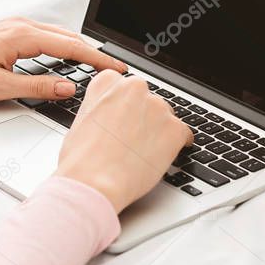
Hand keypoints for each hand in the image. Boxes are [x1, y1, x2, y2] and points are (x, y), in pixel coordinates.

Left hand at [0, 18, 126, 102]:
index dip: (98, 59)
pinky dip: (62, 45)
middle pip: (68, 37)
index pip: (71, 47)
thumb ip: (37, 87)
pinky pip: (44, 35)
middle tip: (114, 69)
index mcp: (22, 36)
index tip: (117, 68)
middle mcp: (20, 25)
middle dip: (94, 53)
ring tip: (96, 64)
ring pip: (57, 35)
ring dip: (78, 48)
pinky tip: (65, 56)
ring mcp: (14, 26)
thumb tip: (67, 87)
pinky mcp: (7, 31)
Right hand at [55, 70, 192, 212]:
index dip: (124, 107)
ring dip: (159, 131)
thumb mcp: (81, 120)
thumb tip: (112, 116)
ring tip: (143, 153)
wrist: (94, 182)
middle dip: (143, 117)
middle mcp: (134, 87)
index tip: (122, 120)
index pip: (124, 87)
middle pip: (147, 100)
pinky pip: (183, 134)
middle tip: (133, 140)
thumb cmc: (81, 159)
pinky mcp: (174, 128)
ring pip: (165, 116)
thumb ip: (101, 108)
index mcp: (108, 82)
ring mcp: (157, 107)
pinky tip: (163, 156)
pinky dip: (176, 145)